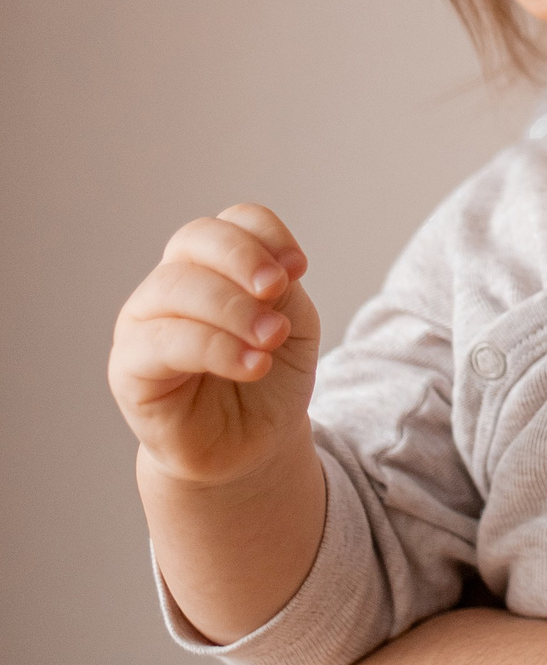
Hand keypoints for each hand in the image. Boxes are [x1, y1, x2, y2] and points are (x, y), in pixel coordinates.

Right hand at [109, 203, 321, 485]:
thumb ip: (279, 289)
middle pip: (194, 240)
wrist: (250, 442)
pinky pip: (162, 343)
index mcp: (212, 265)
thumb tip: (269, 271)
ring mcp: (143, 324)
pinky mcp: (129, 369)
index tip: (299, 267)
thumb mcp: (291, 323)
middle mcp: (170, 285)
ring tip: (271, 338)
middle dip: (244, 260)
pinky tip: (253, 365)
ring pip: (176, 287)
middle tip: (278, 291)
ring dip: (235, 309)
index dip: (266, 234)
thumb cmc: (266, 373)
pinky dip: (216, 348)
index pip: (231, 222)